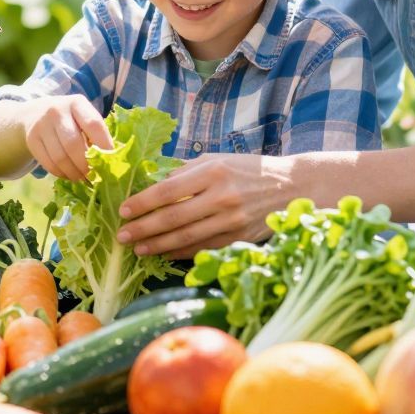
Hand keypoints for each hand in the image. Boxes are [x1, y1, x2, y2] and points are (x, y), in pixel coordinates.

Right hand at [22, 95, 113, 180]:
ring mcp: (41, 125)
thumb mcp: (83, 116)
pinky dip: (61, 173)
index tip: (109, 160)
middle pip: (73, 144)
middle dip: (85, 165)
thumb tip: (109, 160)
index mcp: (76, 103)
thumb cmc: (69, 118)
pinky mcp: (32, 140)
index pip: (93, 124)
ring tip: (81, 177)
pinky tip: (68, 174)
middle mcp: (57, 111)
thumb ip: (95, 133)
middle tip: (92, 175)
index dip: (103, 144)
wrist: (35, 112)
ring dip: (73, 173)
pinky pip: (48, 163)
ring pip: (60, 157)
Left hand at [116, 153, 296, 258]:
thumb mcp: (217, 159)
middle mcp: (222, 197)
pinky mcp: (239, 239)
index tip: (123, 210)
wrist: (292, 186)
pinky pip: (203, 249)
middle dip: (143, 228)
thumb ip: (185, 171)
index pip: (167, 190)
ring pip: (186, 238)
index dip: (142, 203)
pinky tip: (164, 253)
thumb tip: (151, 181)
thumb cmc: (248, 169)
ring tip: (138, 249)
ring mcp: (231, 221)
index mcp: (213, 172)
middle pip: (172, 218)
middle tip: (122, 235)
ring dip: (158, 246)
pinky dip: (181, 253)